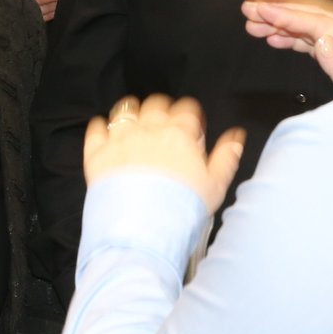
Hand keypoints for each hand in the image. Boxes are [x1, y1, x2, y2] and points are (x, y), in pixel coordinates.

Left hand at [84, 95, 245, 214]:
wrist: (144, 228)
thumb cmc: (182, 208)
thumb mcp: (215, 184)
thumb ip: (226, 156)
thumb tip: (236, 137)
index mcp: (179, 134)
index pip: (186, 108)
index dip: (188, 113)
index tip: (188, 123)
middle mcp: (148, 130)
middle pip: (154, 104)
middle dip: (160, 109)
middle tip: (161, 123)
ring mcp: (120, 140)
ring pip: (125, 111)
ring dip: (131, 113)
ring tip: (134, 123)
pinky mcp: (97, 154)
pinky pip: (96, 128)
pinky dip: (101, 127)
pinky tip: (105, 133)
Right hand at [242, 0, 332, 96]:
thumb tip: (323, 41)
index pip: (317, 23)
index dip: (288, 15)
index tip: (263, 10)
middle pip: (311, 17)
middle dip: (278, 11)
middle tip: (250, 9)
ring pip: (308, 27)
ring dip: (279, 24)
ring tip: (253, 25)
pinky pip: (311, 38)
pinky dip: (290, 36)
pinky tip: (274, 39)